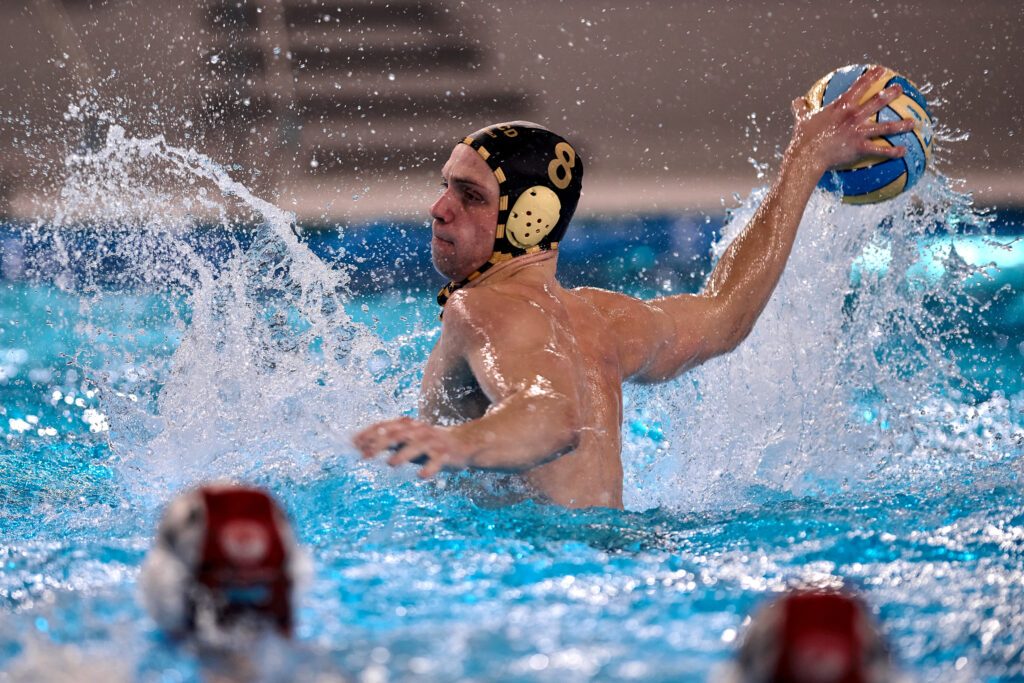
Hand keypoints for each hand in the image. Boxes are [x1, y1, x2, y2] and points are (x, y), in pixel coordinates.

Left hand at [352, 417, 473, 477]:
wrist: (463, 443)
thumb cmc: (429, 444)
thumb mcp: (407, 442)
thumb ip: (388, 444)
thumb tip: (361, 448)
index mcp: (408, 426)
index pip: (384, 426)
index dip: (368, 434)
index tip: (353, 444)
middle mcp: (419, 431)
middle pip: (397, 434)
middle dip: (380, 444)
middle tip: (365, 456)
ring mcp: (433, 442)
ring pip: (417, 445)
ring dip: (403, 454)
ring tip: (391, 463)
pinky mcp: (445, 454)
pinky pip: (437, 461)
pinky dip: (429, 468)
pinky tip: (421, 476)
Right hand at [787, 65, 917, 173]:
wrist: (807, 155)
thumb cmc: (803, 137)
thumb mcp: (801, 120)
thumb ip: (801, 109)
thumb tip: (797, 101)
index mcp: (841, 107)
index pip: (859, 86)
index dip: (871, 76)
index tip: (880, 70)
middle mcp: (853, 116)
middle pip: (877, 102)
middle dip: (891, 94)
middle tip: (900, 89)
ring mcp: (858, 132)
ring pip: (885, 127)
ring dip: (901, 125)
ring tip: (913, 122)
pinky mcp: (859, 147)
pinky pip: (879, 150)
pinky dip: (892, 151)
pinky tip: (903, 151)